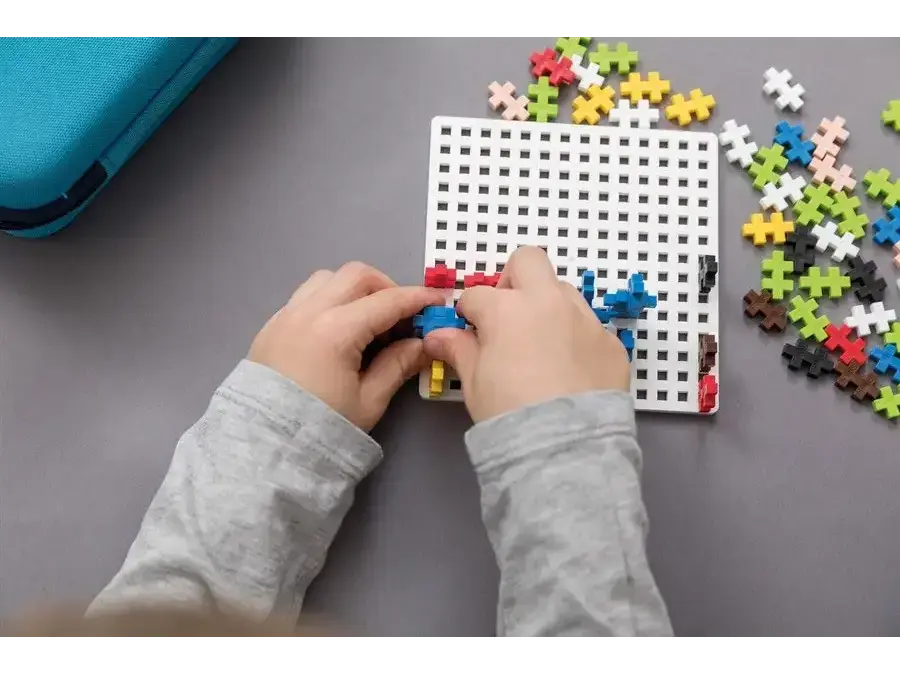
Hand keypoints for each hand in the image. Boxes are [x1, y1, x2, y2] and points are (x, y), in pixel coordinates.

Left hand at [249, 262, 445, 431]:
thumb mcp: (369, 401)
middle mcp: (309, 311)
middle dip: (386, 287)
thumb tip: (422, 344)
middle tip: (400, 315)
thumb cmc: (321, 428)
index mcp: (336, 330)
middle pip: (356, 275)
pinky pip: (305, 296)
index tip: (438, 301)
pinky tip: (337, 331)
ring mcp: (286, 315)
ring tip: (366, 320)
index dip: (418, 298)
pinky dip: (328, 300)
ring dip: (353, 289)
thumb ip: (398, 365)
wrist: (264, 447)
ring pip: (327, 278)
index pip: (388, 301)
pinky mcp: (271, 325)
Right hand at [423, 247, 629, 422]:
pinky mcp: (610, 343)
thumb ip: (459, 350)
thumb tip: (438, 335)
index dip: (469, 313)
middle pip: (528, 261)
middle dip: (513, 280)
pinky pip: (588, 328)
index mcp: (507, 309)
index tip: (469, 331)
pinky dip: (575, 339)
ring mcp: (585, 320)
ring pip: (563, 291)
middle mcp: (548, 303)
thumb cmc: (509, 413)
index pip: (477, 296)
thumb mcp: (475, 383)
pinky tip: (569, 372)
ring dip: (547, 306)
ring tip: (540, 345)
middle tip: (507, 314)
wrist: (566, 446)